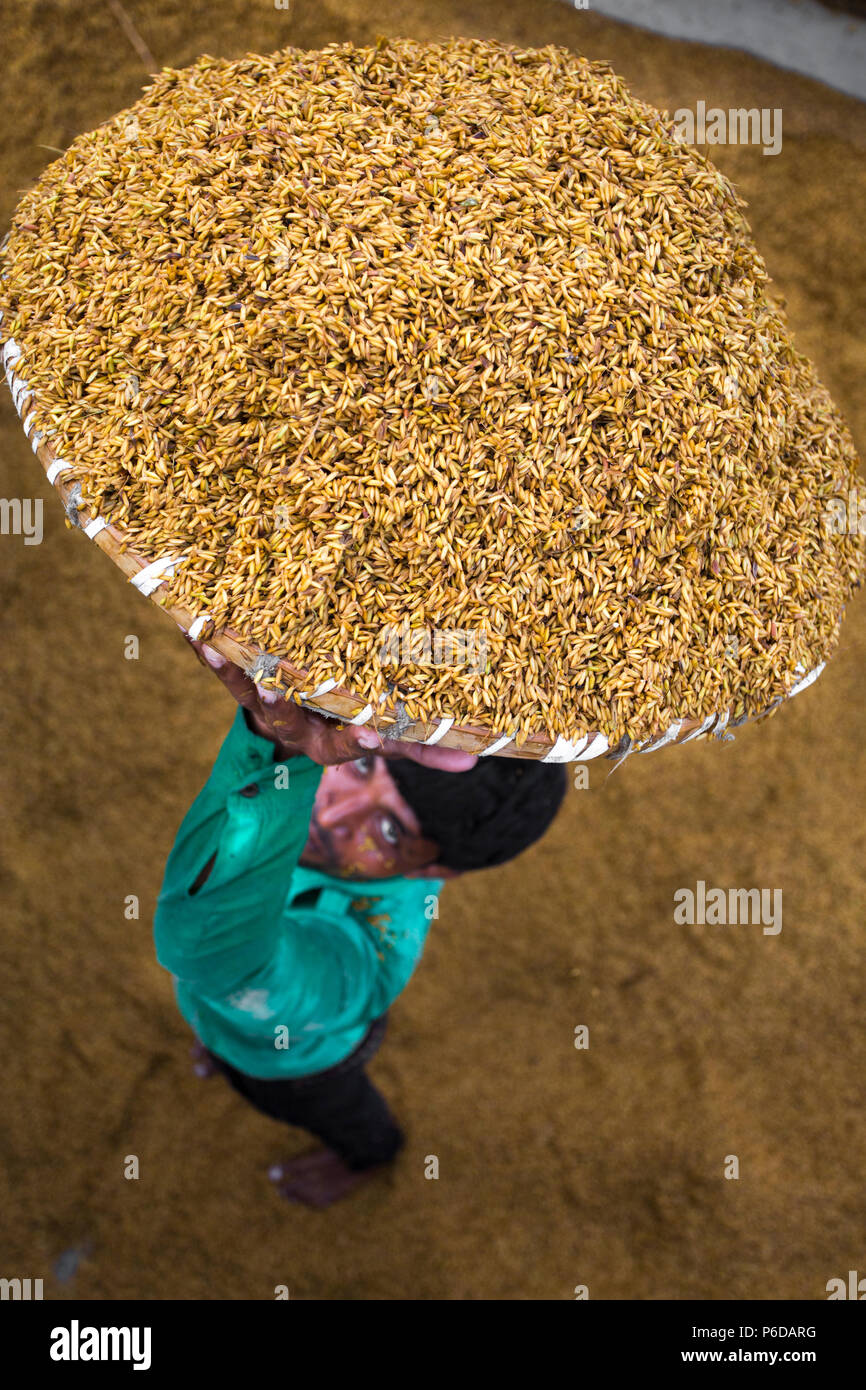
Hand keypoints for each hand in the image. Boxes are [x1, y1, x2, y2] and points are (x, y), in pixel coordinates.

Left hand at [179, 632, 477, 772]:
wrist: (285, 715)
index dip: (359, 738)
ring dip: (230, 669)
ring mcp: (259, 699)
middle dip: (281, 702)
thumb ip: (422, 746)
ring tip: (217, 648)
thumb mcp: (383, 734)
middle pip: (285, 717)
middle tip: (275, 687)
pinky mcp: (234, 675)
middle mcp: (292, 723)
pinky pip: (216, 660)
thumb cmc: (344, 719)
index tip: (371, 730)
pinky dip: (203, 642)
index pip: (347, 743)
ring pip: (243, 687)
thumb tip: (475, 758)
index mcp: (330, 739)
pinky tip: (190, 620)